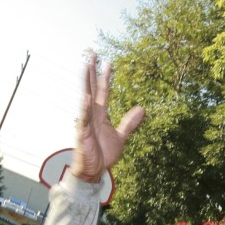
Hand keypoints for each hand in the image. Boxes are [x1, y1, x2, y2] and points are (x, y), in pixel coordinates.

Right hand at [71, 54, 143, 182]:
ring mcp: (86, 122)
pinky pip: (83, 118)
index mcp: (101, 115)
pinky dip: (85, 107)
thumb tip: (142, 109)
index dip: (106, 78)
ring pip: (85, 97)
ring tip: (85, 66)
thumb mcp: (120, 137)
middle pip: (92, 88)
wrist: (94, 171)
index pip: (104, 92)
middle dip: (92, 71)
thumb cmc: (103, 154)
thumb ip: (129, 123)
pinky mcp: (82, 132)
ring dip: (86, 82)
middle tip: (92, 54)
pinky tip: (86, 96)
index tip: (109, 63)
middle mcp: (92, 114)